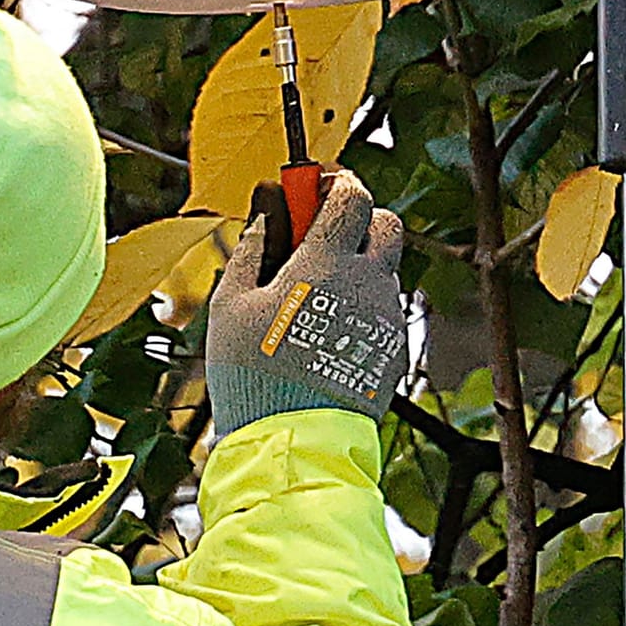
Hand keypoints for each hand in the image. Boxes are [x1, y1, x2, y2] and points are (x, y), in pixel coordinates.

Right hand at [206, 171, 407, 435]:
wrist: (293, 444)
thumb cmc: (253, 374)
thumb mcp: (231, 306)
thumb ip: (251, 250)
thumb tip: (264, 215)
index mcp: (328, 263)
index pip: (353, 195)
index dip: (335, 181)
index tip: (313, 186)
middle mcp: (368, 285)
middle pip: (386, 224)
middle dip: (358, 218)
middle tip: (320, 235)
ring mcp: (386, 319)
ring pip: (386, 269)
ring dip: (358, 265)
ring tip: (314, 295)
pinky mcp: (393, 350)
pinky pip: (383, 309)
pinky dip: (362, 304)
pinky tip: (326, 329)